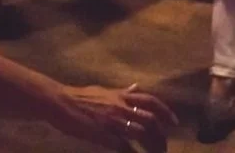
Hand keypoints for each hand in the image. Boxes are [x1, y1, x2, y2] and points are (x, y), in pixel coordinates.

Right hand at [50, 83, 176, 152]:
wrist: (60, 102)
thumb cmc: (80, 96)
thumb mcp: (104, 90)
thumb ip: (122, 92)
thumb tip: (136, 87)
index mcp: (122, 96)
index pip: (151, 101)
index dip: (166, 111)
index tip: (174, 123)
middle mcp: (122, 106)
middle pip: (151, 120)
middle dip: (160, 136)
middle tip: (163, 148)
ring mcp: (114, 121)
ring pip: (142, 134)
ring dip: (151, 147)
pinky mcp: (104, 134)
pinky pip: (124, 146)